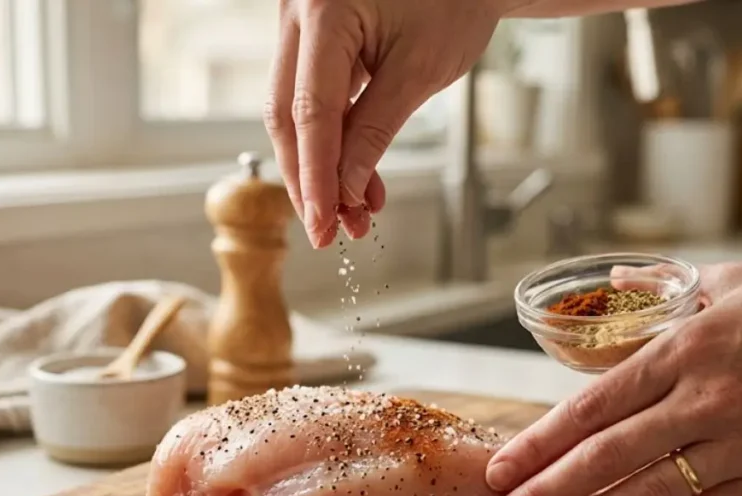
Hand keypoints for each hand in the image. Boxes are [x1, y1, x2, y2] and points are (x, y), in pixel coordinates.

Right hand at [265, 0, 508, 247]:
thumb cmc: (454, 0)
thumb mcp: (420, 71)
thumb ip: (376, 131)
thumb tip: (347, 187)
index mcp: (323, 10)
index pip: (310, 110)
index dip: (314, 174)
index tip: (322, 220)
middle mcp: (299, 12)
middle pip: (287, 114)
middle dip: (307, 179)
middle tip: (327, 229)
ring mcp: (301, 26)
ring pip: (294, 112)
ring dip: (321, 167)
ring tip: (352, 211)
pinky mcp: (314, 41)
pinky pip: (313, 100)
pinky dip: (334, 143)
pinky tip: (354, 180)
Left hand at [483, 262, 741, 495]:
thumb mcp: (730, 282)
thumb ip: (665, 286)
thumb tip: (619, 279)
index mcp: (685, 351)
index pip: (592, 407)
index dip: (540, 443)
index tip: (500, 469)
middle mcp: (705, 401)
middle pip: (606, 457)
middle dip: (545, 492)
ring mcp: (740, 445)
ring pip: (647, 493)